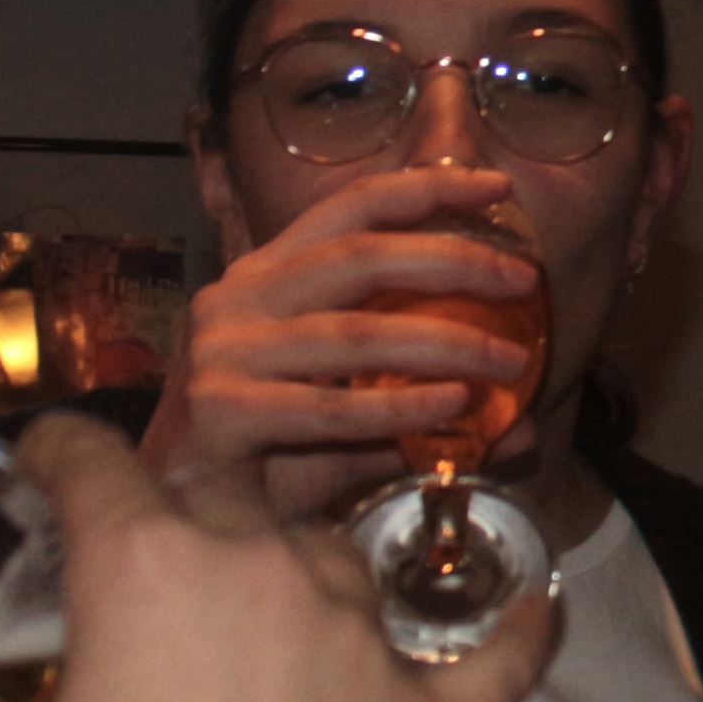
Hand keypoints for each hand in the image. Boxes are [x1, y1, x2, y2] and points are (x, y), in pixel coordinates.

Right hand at [0, 415, 552, 701]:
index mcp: (141, 569)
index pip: (94, 462)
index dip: (64, 447)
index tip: (55, 455)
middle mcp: (259, 571)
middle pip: (219, 496)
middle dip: (183, 518)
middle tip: (161, 567)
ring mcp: (359, 636)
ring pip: (333, 556)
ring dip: (301, 577)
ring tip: (283, 623)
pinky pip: (498, 652)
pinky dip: (518, 631)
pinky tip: (540, 609)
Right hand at [153, 162, 546, 524]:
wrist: (180, 515)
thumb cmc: (267, 456)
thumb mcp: (353, 417)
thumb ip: (425, 410)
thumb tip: (522, 425)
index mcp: (267, 275)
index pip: (349, 209)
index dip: (423, 189)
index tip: (497, 186)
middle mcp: (239, 298)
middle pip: (358, 258)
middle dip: (450, 260)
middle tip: (522, 278)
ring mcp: (224, 352)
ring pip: (353, 336)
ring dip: (443, 344)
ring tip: (509, 361)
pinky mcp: (219, 410)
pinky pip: (327, 408)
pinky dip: (396, 409)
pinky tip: (451, 407)